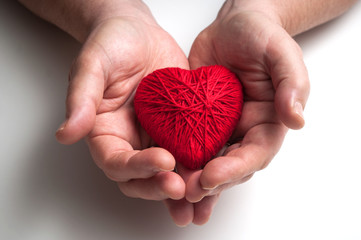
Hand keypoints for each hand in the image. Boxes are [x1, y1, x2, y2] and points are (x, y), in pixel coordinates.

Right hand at [55, 5, 189, 203]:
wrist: (139, 33)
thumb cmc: (111, 45)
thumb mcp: (92, 66)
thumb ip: (81, 99)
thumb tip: (65, 134)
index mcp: (106, 134)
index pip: (117, 163)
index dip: (137, 168)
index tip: (162, 161)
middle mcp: (131, 142)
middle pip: (141, 179)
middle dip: (160, 186)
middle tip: (181, 187)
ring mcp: (157, 138)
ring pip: (168, 173)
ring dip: (183, 185)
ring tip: (202, 189)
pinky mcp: (180, 129)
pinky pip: (190, 151)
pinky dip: (200, 164)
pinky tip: (216, 168)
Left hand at [167, 4, 309, 224]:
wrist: (232, 27)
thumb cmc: (260, 36)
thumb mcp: (281, 53)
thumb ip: (291, 83)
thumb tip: (297, 118)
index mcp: (267, 122)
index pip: (255, 154)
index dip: (235, 168)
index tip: (212, 176)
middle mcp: (243, 131)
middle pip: (229, 166)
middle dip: (210, 182)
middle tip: (187, 192)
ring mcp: (218, 128)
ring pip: (207, 161)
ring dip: (192, 180)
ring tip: (174, 194)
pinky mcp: (197, 121)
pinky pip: (187, 143)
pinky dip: (177, 160)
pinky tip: (163, 172)